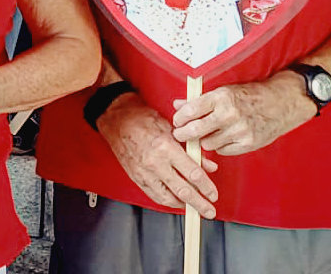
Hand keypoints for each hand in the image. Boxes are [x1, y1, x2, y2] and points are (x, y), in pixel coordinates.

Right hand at [96, 93, 217, 217]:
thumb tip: (208, 166)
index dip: (206, 187)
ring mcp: (144, 172)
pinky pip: (154, 196)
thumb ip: (191, 149)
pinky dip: (167, 201)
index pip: (193, 173)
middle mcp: (154, 163)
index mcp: (165, 147)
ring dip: (183, 205)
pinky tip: (176, 201)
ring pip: (168, 198)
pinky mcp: (136, 178)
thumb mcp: (171, 129)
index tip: (213, 194)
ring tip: (194, 207)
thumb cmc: (142, 119)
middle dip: (199, 203)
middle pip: (183, 190)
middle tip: (209, 210)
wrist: (116, 119)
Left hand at [171, 73, 312, 156]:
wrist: (280, 103)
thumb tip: (177, 105)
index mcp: (221, 97)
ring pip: (208, 143)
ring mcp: (240, 130)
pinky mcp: (248, 144)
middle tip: (179, 135)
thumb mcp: (224, 92)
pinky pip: (223, 151)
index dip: (179, 118)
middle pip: (195, 130)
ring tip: (206, 134)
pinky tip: (224, 138)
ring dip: (204, 140)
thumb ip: (199, 101)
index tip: (176, 121)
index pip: (191, 110)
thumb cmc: (249, 96)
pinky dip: (220, 146)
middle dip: (183, 134)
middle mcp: (230, 114)